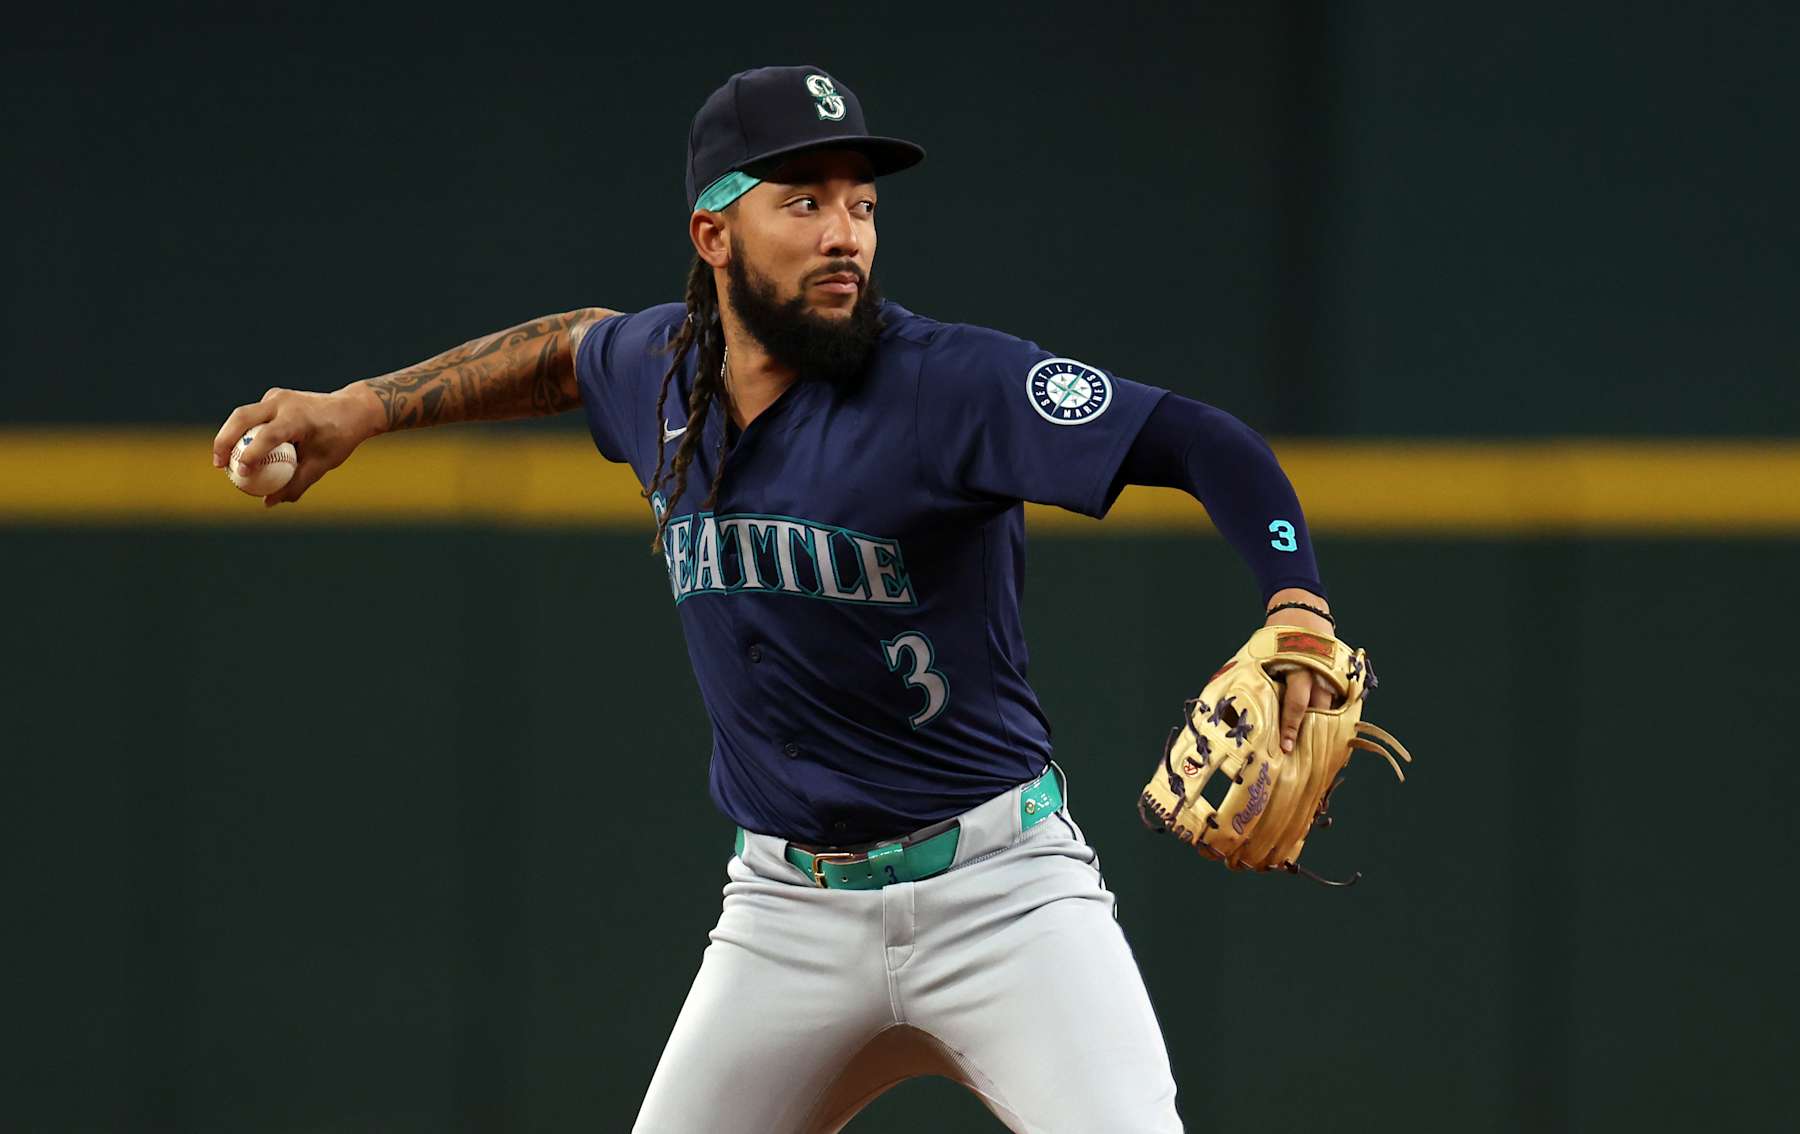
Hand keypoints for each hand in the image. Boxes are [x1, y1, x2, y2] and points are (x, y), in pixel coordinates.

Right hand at [211, 383, 384, 506]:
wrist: (352, 409)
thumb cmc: (339, 438)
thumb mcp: (322, 464)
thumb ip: (296, 484)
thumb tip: (268, 503)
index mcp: (299, 417)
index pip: (269, 435)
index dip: (252, 455)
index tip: (241, 474)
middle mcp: (284, 402)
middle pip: (243, 417)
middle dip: (224, 441)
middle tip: (219, 465)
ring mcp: (276, 396)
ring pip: (243, 415)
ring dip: (229, 436)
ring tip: (222, 461)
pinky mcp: (273, 397)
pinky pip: (252, 416)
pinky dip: (242, 432)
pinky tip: (239, 452)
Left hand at [1263, 588, 1337, 752]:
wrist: (1302, 610)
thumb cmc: (1275, 636)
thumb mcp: (1260, 653)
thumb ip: (1250, 676)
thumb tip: (1229, 705)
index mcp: (1295, 665)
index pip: (1295, 703)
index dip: (1291, 728)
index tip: (1286, 747)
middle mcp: (1317, 670)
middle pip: (1319, 709)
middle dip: (1311, 733)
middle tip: (1303, 754)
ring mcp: (1333, 671)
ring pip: (1332, 705)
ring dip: (1325, 726)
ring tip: (1318, 747)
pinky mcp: (1342, 671)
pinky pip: (1340, 698)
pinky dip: (1335, 714)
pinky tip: (1329, 730)